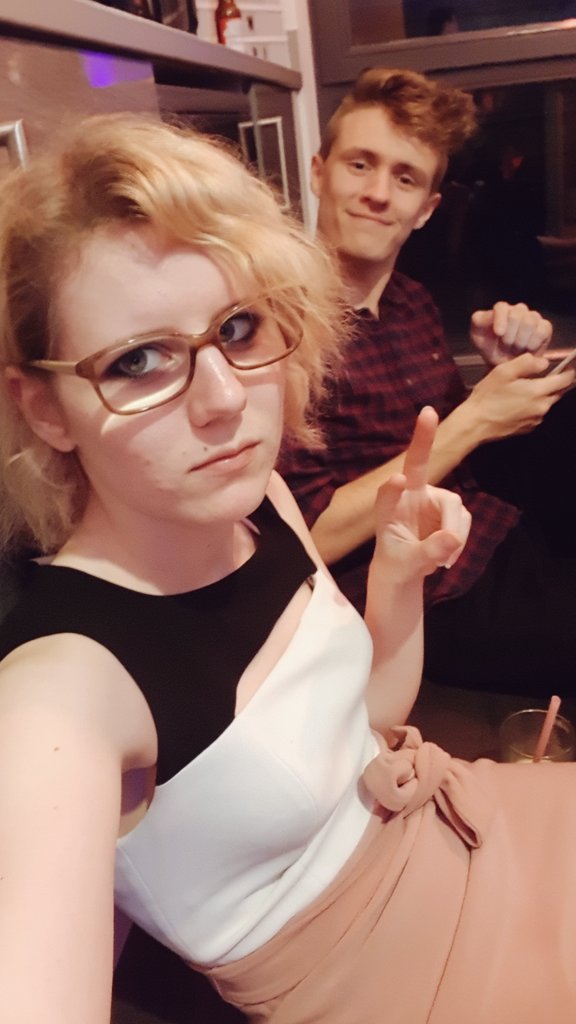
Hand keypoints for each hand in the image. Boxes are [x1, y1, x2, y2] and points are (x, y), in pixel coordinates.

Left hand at [372, 407, 470, 582]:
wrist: (406, 568)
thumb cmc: (397, 562)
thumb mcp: (408, 564)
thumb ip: (428, 552)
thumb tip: (453, 538)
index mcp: (389, 509)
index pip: (388, 494)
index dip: (392, 489)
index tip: (397, 481)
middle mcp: (409, 495)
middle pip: (422, 471)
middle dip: (424, 438)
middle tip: (428, 412)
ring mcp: (432, 499)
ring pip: (455, 507)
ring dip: (455, 535)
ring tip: (442, 561)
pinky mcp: (450, 508)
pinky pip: (464, 520)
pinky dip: (460, 540)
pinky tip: (448, 555)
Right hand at [464, 351, 574, 441]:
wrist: (476, 424)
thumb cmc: (488, 397)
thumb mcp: (504, 371)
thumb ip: (527, 363)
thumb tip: (544, 362)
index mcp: (539, 391)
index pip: (565, 380)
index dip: (570, 371)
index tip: (571, 365)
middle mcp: (542, 407)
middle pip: (558, 392)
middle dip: (556, 383)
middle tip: (547, 375)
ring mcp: (536, 419)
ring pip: (547, 402)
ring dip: (542, 394)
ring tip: (525, 389)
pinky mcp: (527, 428)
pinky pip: (536, 413)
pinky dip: (532, 406)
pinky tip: (517, 403)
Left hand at [470, 302, 551, 365]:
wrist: (506, 366)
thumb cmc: (491, 349)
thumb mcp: (477, 337)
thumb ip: (479, 322)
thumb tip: (485, 316)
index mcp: (501, 310)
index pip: (502, 307)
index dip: (501, 319)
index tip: (499, 333)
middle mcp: (518, 310)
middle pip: (517, 314)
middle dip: (510, 335)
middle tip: (506, 345)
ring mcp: (533, 317)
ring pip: (530, 321)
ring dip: (521, 340)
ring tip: (516, 348)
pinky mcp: (545, 327)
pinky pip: (542, 330)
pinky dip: (534, 342)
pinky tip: (527, 349)